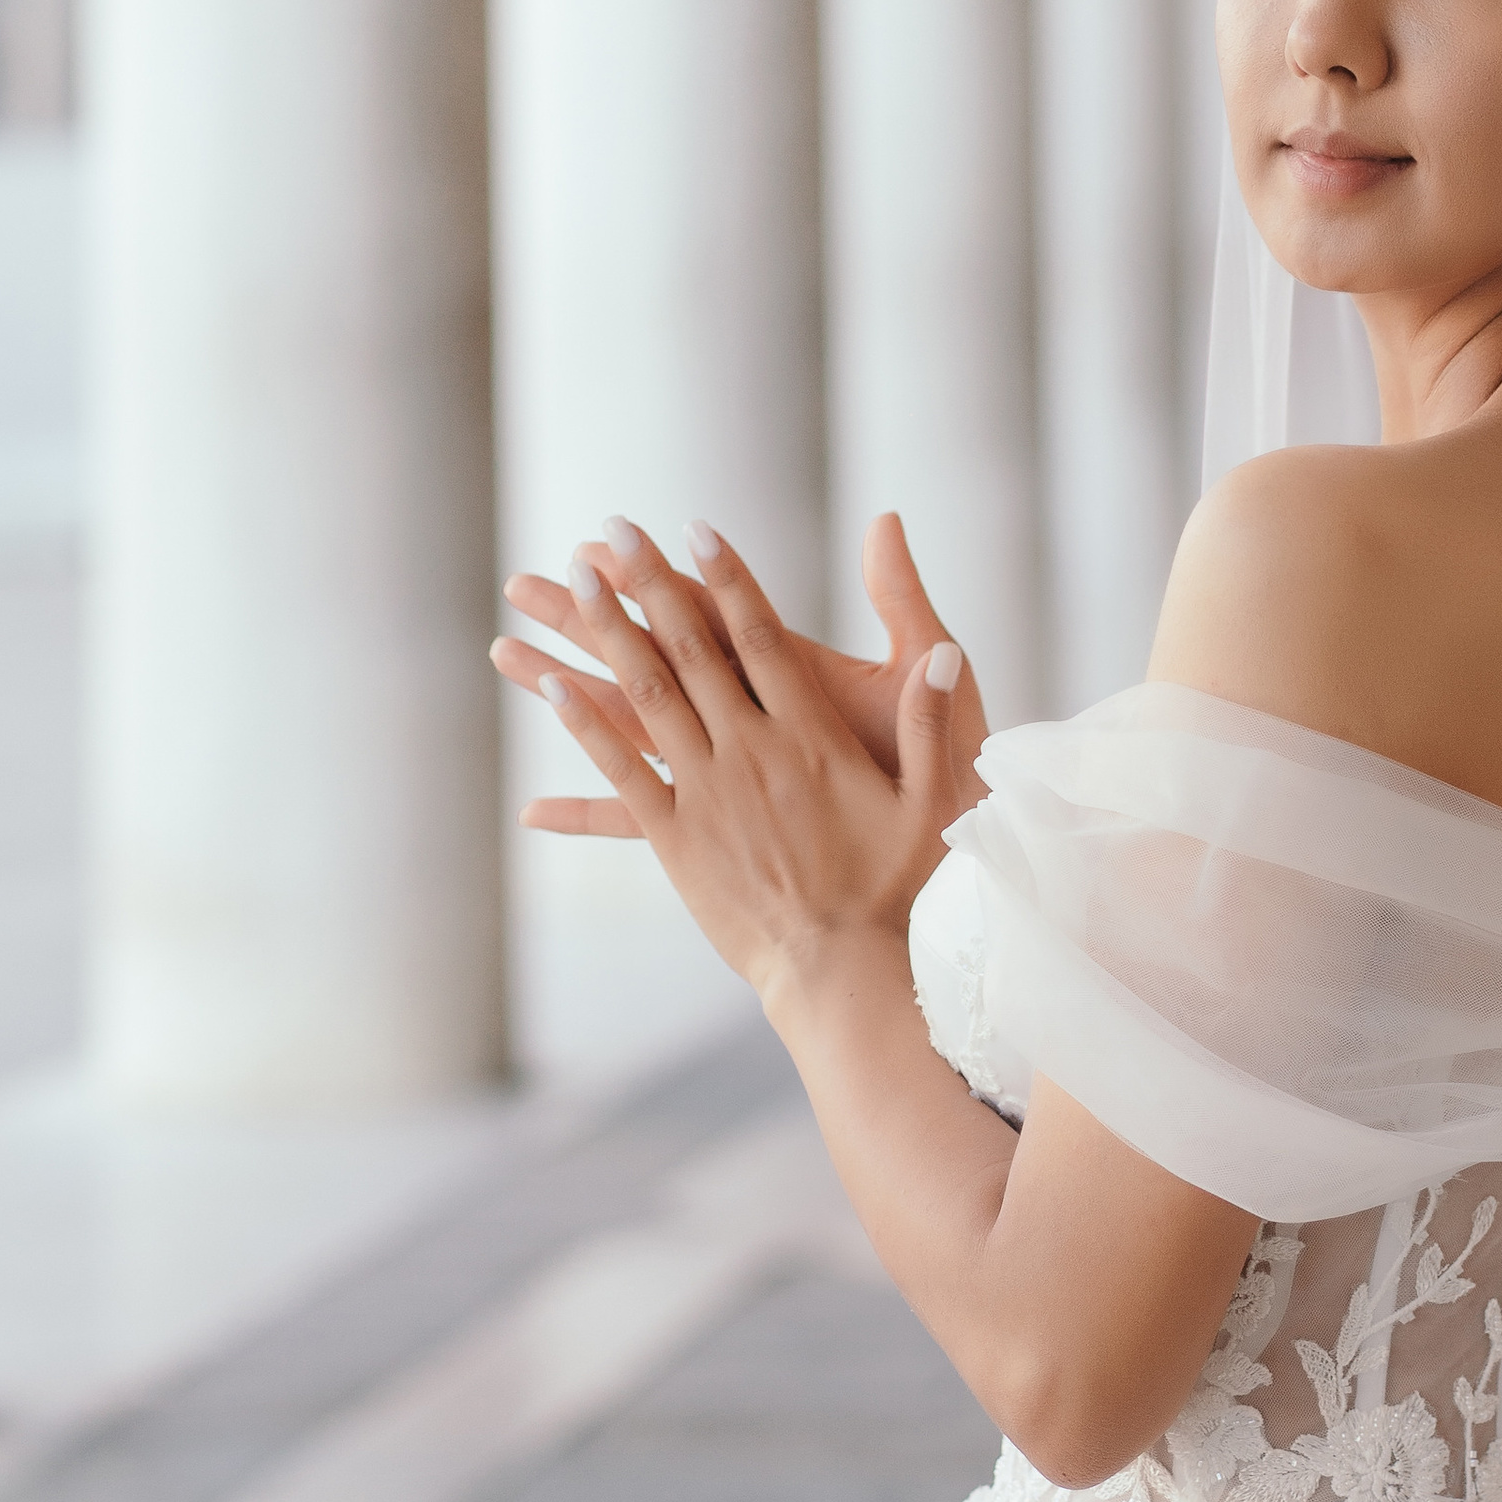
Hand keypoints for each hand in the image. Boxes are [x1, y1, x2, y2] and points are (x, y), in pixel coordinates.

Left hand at [495, 514, 976, 1001]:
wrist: (841, 972)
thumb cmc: (899, 890)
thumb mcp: (934, 797)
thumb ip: (933, 719)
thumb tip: (949, 653)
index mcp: (807, 734)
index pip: (759, 636)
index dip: (725, 579)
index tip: (695, 529)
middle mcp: (748, 752)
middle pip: (688, 651)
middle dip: (645, 585)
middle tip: (611, 531)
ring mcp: (705, 795)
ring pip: (643, 699)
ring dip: (601, 638)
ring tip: (563, 585)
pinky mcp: (676, 841)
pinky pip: (621, 776)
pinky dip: (586, 731)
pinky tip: (553, 691)